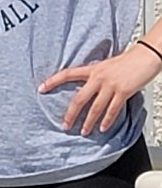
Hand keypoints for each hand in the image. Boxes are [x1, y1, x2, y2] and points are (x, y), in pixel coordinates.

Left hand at [41, 45, 161, 135]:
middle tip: (64, 125)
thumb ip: (96, 76)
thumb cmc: (128, 61)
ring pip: (95, 107)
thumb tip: (88, 87)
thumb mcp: (106, 66)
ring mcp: (111, 85)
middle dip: (70, 114)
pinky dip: (107, 120)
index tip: (41, 88)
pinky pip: (113, 109)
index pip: (67, 74)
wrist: (146, 55)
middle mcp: (98, 77)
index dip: (52, 81)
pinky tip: (102, 128)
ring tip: (84, 132)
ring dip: (88, 121)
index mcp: (92, 69)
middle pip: (79, 98)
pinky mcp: (123, 91)